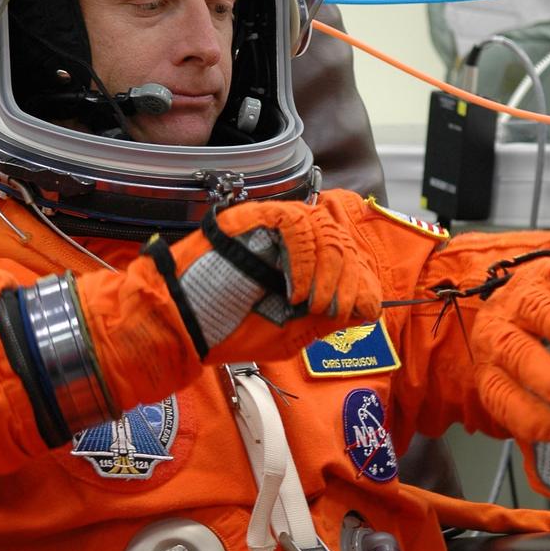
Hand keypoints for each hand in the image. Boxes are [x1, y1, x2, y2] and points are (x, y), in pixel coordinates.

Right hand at [153, 199, 381, 362]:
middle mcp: (290, 242)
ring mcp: (272, 227)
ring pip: (323, 228)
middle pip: (340, 240)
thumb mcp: (289, 333)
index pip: (347, 256)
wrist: (183, 325)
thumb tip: (366, 307)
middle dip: (348, 278)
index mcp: (301, 265)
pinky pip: (295, 221)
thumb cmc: (227, 329)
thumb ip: (325, 319)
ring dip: (329, 269)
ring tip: (311, 302)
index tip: (365, 308)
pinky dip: (305, 257)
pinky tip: (296, 288)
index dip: (363, 280)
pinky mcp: (255, 216)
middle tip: (332, 310)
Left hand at [470, 256, 549, 444]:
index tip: (549, 431)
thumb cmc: (531, 358)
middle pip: (512, 350)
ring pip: (539, 310)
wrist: (529, 301)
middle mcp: (501, 330)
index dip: (521, 414)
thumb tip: (549, 486)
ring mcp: (524, 298)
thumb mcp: (533, 397)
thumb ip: (541, 442)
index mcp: (491, 367)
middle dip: (538, 373)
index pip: (498, 393)